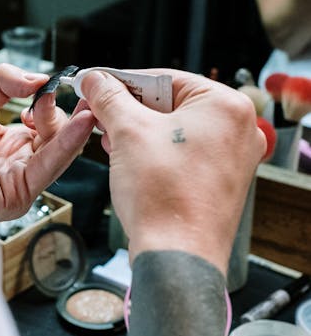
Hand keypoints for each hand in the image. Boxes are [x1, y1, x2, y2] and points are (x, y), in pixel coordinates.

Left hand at [0, 63, 94, 219]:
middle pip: (58, 139)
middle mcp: (18, 164)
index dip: (49, 105)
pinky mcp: (18, 195)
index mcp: (10, 144)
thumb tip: (37, 79)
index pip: (45, 125)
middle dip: (62, 115)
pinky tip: (80, 126)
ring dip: (74, 129)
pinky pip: (50, 168)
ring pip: (60, 154)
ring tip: (84, 108)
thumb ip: (3, 82)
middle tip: (53, 95)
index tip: (46, 87)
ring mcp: (19, 180)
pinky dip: (68, 145)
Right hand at [81, 69, 265, 274]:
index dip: (124, 82)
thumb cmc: (164, 196)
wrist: (176, 257)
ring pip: (176, 130)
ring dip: (140, 132)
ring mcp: (233, 158)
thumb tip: (95, 80)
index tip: (98, 85)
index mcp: (226, 106)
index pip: (165, 78)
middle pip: (172, 103)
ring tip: (112, 142)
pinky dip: (156, 153)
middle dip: (131, 111)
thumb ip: (109, 97)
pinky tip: (131, 160)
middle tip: (101, 115)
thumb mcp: (127, 132)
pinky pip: (184, 153)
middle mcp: (238, 129)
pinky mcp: (221, 182)